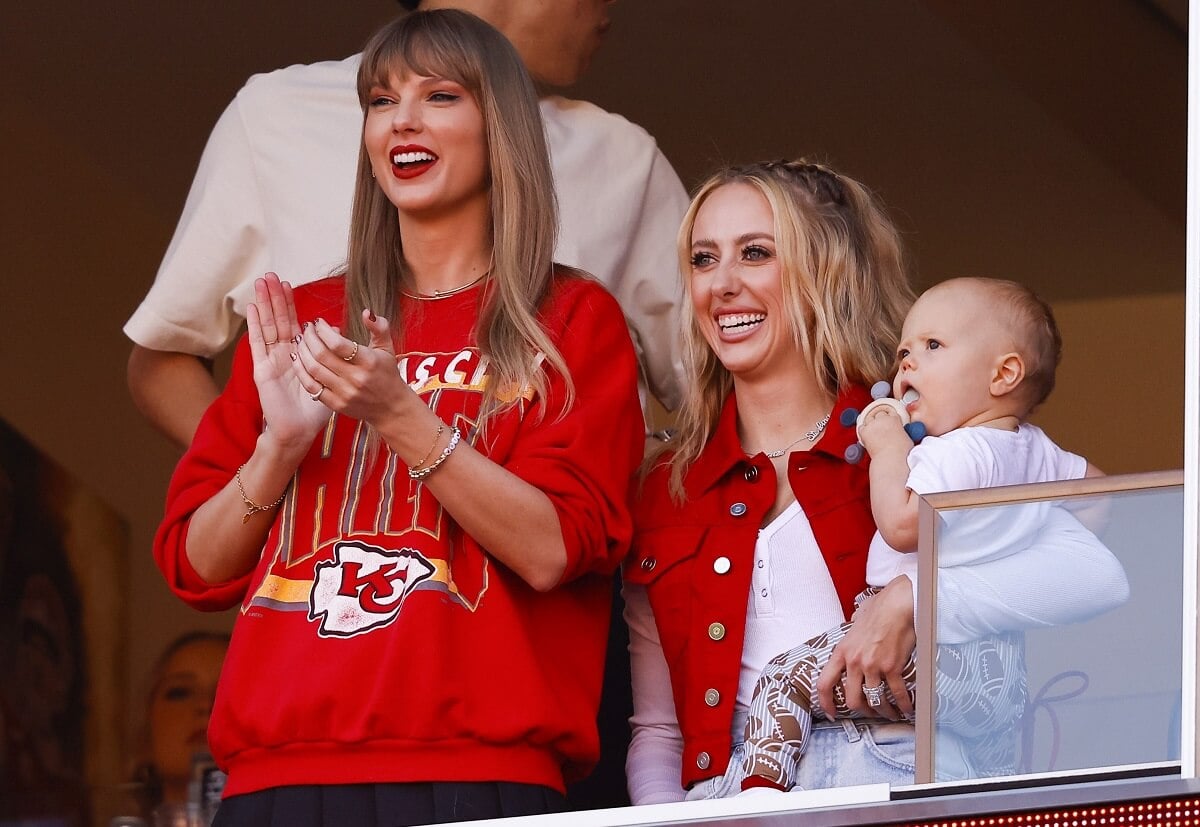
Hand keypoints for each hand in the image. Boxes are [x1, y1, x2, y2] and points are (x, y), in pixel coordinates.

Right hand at [247, 273, 334, 449]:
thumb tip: (335, 331)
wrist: (299, 431)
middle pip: (277, 320)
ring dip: (264, 304)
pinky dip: (255, 326)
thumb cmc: (314, 410)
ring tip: (260, 283)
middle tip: (270, 275)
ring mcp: (271, 361)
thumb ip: (334, 355)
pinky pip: (258, 344)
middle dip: (274, 298)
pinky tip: (252, 308)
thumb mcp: (330, 377)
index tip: (287, 285)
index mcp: (298, 355)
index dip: (289, 305)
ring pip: (267, 326)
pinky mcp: (262, 370)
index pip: (292, 323)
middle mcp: (283, 355)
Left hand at [291, 309, 417, 430]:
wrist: (391, 408)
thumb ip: (379, 327)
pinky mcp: (336, 404)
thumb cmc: (387, 375)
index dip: (323, 331)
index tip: (318, 322)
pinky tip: (298, 360)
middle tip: (306, 328)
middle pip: (322, 355)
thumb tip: (367, 312)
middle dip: (309, 338)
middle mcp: (356, 378)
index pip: (338, 344)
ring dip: (302, 352)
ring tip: (300, 341)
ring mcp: (345, 393)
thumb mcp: (387, 348)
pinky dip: (301, 372)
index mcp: (369, 362)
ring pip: (314, 370)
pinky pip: (312, 387)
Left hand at [817, 576, 915, 719]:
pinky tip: (907, 708)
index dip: (826, 703)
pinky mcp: (892, 667)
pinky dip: (904, 705)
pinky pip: (897, 694)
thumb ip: (852, 634)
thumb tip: (853, 628)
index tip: (831, 713)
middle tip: (870, 713)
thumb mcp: (855, 623)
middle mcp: (854, 662)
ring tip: (891, 713)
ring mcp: (873, 666)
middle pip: (852, 700)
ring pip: (875, 701)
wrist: (897, 604)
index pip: (824, 683)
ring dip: (884, 711)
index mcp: (842, 652)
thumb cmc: (879, 610)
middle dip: (863, 712)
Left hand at [857, 403, 909, 457]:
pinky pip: (861, 427)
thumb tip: (898, 434)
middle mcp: (883, 419)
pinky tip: (866, 435)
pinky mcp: (864, 431)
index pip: (891, 412)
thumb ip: (901, 431)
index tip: (888, 421)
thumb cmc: (901, 452)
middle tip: (881, 427)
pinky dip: (863, 430)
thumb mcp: (906, 437)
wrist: (891, 458)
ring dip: (871, 423)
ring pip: (869, 418)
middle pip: (879, 413)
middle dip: (880, 419)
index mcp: (895, 419)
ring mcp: (873, 425)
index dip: (889, 417)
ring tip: (873, 431)